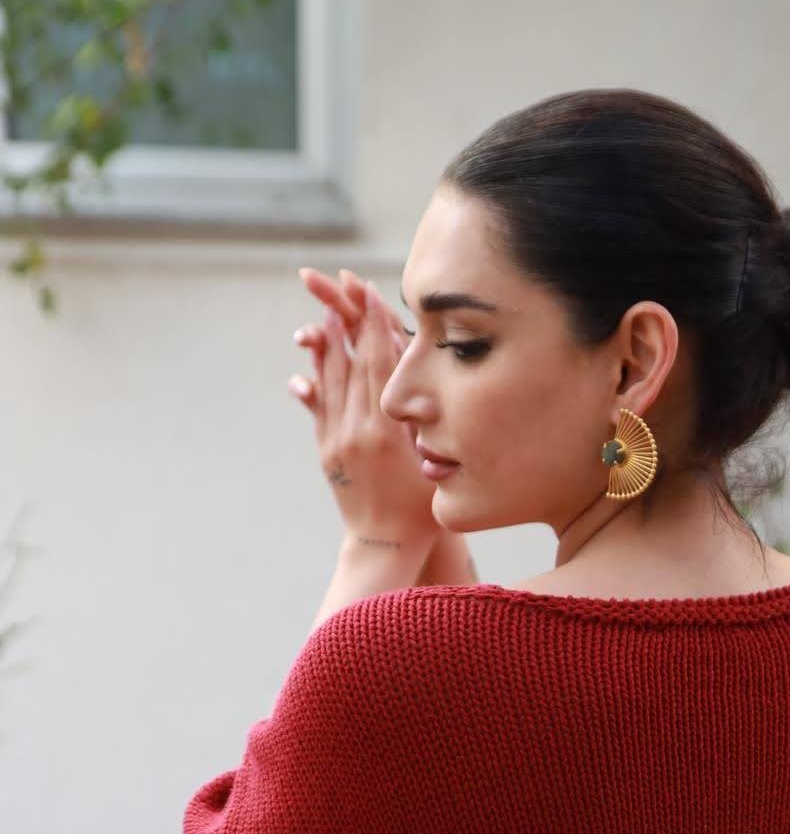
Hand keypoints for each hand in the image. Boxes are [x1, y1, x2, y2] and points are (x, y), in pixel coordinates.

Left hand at [288, 266, 434, 545]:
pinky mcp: (326, 451)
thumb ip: (425, 426)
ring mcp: (336, 440)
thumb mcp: (433, 465)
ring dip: (328, 343)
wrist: (383, 547)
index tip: (368, 293)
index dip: (374, 326)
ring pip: (330, 380)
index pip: (379, 366)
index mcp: (386, 432)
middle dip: (347, 322)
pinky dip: (315, 377)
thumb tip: (426, 389)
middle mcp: (355, 431)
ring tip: (326, 311)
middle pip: (350, 364)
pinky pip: (318, 406)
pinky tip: (312, 357)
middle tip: (339, 286)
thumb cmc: (421, 511)